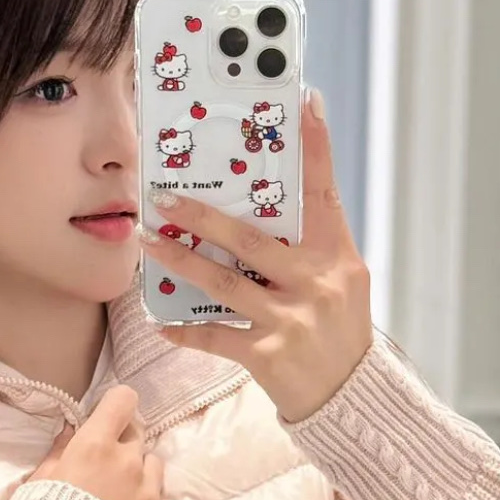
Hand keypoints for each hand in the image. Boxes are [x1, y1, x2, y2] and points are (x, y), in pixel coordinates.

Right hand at [26, 385, 170, 499]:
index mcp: (94, 447)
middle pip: (137, 433)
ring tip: (118, 498)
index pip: (122, 400)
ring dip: (139, 473)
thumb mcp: (39, 485)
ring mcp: (149, 493)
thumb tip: (72, 431)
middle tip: (105, 467)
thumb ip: (60, 453)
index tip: (108, 418)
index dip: (116, 406)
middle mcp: (128, 463)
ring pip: (153, 465)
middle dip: (122, 443)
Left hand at [141, 88, 373, 424]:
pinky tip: (162, 322)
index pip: (324, 194)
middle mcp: (317, 284)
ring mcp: (292, 321)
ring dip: (180, 261)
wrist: (351, 396)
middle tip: (164, 196)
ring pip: (225, 283)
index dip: (315, 148)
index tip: (304, 102)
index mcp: (337, 256)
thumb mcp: (341, 280)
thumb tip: (267, 202)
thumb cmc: (339, 330)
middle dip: (203, 216)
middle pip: (252, 240)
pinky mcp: (269, 357)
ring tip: (148, 241)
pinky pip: (217, 338)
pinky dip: (187, 331)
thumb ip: (310, 244)